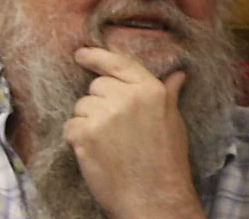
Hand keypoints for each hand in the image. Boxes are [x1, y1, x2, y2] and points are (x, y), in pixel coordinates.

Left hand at [64, 48, 198, 218]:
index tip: (81, 54)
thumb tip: (178, 74)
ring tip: (106, 141)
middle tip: (113, 126)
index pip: (119, 63)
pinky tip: (95, 151)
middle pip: (96, 86)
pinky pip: (70, 126)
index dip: (96, 57)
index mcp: (151, 89)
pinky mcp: (84, 135)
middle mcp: (127, 97)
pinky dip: (77, 138)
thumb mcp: (173, 120)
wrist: (153, 194)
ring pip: (81, 106)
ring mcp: (104, 115)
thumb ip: (168, 93)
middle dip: (99, 102)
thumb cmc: (166, 159)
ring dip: (87, 121)